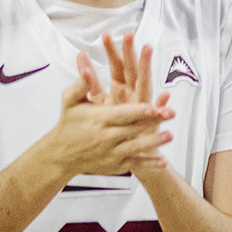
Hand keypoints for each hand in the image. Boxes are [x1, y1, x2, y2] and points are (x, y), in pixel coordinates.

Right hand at [42, 52, 174, 177]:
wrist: (62, 154)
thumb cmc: (69, 125)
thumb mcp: (71, 101)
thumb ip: (81, 84)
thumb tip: (85, 67)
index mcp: (98, 119)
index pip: (121, 114)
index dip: (137, 110)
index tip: (151, 106)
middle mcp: (106, 137)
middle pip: (133, 128)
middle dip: (153, 122)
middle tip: (170, 114)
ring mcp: (112, 152)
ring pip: (137, 147)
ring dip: (154, 141)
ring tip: (169, 134)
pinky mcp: (116, 164)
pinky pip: (135, 164)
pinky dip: (150, 164)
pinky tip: (163, 162)